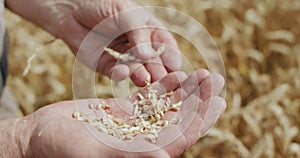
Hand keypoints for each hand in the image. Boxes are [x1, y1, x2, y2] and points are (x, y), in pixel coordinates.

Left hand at [6, 0, 181, 85]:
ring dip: (141, 74)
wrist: (70, 8)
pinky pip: (116, 72)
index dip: (170, 55)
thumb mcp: (125, 14)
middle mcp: (137, 45)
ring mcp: (123, 56)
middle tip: (161, 80)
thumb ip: (138, 34)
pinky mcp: (107, 65)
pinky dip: (120, 74)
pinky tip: (122, 74)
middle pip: (152, 61)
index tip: (175, 67)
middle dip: (157, 69)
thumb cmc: (101, 4)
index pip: (164, 44)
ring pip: (136, 69)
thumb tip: (149, 55)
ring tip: (145, 80)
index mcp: (147, 29)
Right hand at [7, 70, 224, 157]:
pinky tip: (175, 72)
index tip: (218, 101)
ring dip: (185, 89)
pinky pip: (148, 96)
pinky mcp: (122, 110)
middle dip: (199, 99)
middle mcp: (142, 139)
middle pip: (178, 117)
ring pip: (166, 105)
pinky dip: (162, 85)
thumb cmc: (59, 149)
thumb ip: (129, 154)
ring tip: (202, 73)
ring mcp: (133, 123)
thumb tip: (164, 157)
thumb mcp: (92, 152)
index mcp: (140, 153)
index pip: (179, 136)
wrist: (40, 136)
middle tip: (216, 79)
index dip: (200, 119)